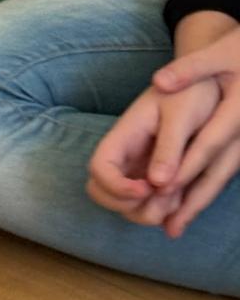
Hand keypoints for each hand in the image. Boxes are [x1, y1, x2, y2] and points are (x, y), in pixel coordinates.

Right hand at [88, 80, 222, 229]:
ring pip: (125, 206)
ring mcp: (137, 169)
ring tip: (177, 195)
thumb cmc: (188, 94)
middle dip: (127, 206)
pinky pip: (148, 207)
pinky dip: (162, 212)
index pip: (99, 169)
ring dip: (149, 212)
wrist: (199, 87)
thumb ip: (169, 148)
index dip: (116, 187)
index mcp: (124, 136)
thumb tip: (157, 184)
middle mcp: (125, 156)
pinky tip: (181, 197)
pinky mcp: (154, 180)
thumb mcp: (181, 115)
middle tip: (160, 196)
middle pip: (101, 192)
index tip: (148, 187)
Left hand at [145, 23, 239, 233]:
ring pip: (223, 177)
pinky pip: (225, 171)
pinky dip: (207, 188)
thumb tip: (158, 81)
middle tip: (168, 225)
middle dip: (192, 198)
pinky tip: (189, 203)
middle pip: (218, 171)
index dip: (187, 164)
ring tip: (174, 227)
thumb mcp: (219, 54)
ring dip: (198, 201)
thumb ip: (190, 69)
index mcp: (237, 111)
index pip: (209, 143)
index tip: (163, 185)